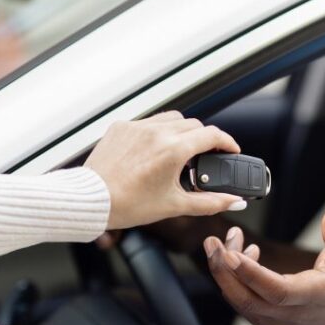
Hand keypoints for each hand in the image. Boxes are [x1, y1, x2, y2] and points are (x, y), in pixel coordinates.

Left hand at [85, 111, 246, 229]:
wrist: (90, 200)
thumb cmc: (127, 204)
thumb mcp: (174, 205)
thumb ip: (209, 202)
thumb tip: (233, 202)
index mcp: (173, 150)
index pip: (212, 135)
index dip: (228, 143)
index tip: (231, 150)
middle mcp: (157, 133)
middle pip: (195, 125)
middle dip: (205, 139)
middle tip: (205, 157)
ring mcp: (138, 127)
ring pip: (172, 119)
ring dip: (182, 131)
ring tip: (180, 151)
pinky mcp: (122, 127)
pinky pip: (148, 122)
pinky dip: (158, 132)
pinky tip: (154, 150)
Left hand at [204, 203, 324, 324]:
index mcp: (313, 297)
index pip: (277, 291)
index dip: (251, 274)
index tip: (231, 253)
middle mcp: (290, 315)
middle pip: (247, 299)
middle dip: (224, 271)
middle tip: (213, 243)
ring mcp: (276, 322)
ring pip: (240, 301)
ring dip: (226, 273)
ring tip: (223, 242)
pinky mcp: (267, 322)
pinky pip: (243, 302)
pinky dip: (234, 281)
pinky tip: (238, 256)